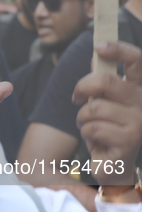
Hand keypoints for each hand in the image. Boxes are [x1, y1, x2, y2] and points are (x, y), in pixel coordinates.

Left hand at [74, 41, 141, 185]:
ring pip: (94, 107)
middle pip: (106, 81)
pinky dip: (87, 133)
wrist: (114, 165)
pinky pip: (93, 127)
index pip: (138, 61)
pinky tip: (96, 140)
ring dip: (82, 117)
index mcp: (140, 89)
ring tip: (89, 126)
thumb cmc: (108, 128)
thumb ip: (102, 82)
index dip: (119, 49)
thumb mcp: (104, 101)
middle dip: (82, 87)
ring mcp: (139, 121)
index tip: (98, 46)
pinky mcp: (129, 140)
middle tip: (76, 97)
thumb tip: (96, 56)